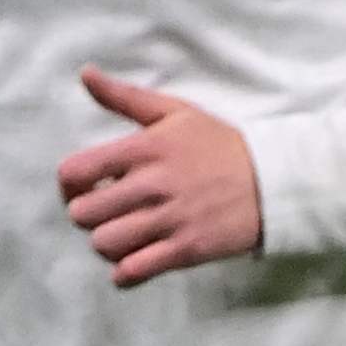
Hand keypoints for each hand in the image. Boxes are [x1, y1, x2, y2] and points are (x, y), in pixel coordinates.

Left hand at [54, 70, 264, 285]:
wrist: (276, 181)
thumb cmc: (221, 146)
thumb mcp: (176, 112)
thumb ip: (125, 97)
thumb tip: (85, 73)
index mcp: (144, 148)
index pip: (74, 172)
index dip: (69, 184)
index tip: (83, 188)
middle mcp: (152, 185)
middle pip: (83, 214)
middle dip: (88, 215)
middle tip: (105, 214)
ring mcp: (170, 220)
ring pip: (104, 244)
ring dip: (106, 244)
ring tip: (121, 237)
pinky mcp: (186, 250)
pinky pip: (133, 271)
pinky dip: (124, 272)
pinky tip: (134, 261)